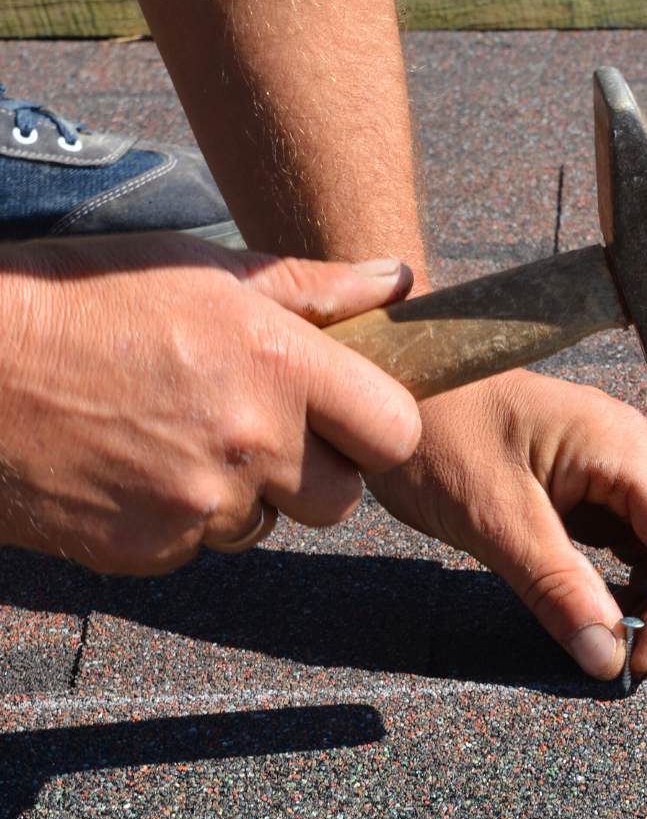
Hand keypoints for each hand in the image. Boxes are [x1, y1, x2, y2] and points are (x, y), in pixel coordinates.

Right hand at [0, 232, 419, 573]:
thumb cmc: (80, 298)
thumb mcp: (201, 269)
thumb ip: (312, 288)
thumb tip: (395, 280)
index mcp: (278, 365)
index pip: (394, 432)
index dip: (376, 427)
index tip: (346, 415)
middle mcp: (250, 443)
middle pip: (341, 499)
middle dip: (313, 473)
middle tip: (258, 430)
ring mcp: (198, 505)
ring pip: (265, 525)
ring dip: (241, 495)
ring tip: (174, 434)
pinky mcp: (147, 550)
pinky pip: (197, 546)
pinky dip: (176, 518)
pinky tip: (131, 465)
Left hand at [363, 370, 646, 681]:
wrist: (392, 389)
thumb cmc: (434, 434)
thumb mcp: (491, 519)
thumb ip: (556, 590)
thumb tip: (609, 660)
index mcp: (621, 447)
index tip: (637, 659)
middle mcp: (639, 451)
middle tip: (637, 654)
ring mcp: (626, 466)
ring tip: (625, 636)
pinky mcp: (606, 485)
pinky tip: (611, 606)